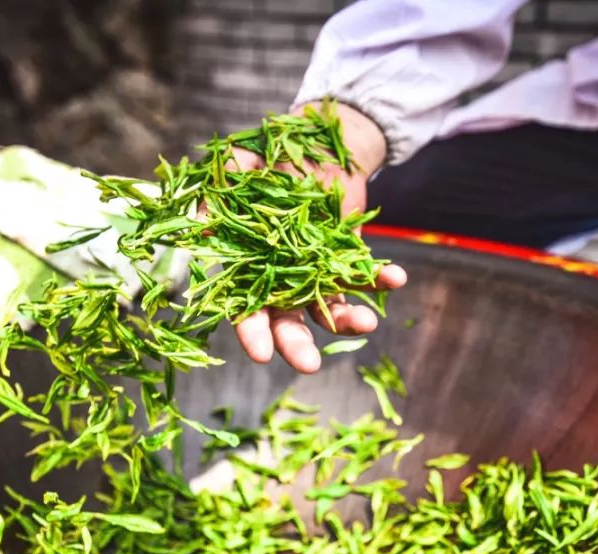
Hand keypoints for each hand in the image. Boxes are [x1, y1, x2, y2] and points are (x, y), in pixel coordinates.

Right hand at [231, 103, 405, 373]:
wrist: (320, 143)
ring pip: (329, 309)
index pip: (245, 308)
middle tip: (309, 366)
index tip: (261, 354)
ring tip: (367, 324)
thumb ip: (222, 188)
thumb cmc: (271, 155)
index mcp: (247, 266)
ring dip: (348, 320)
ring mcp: (316, 273)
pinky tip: (395, 278)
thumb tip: (202, 218)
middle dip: (297, 346)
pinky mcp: (347, 260)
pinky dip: (380, 279)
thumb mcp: (241, 164)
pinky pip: (363, 276)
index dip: (252, 332)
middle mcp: (280, 279)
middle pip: (287, 322)